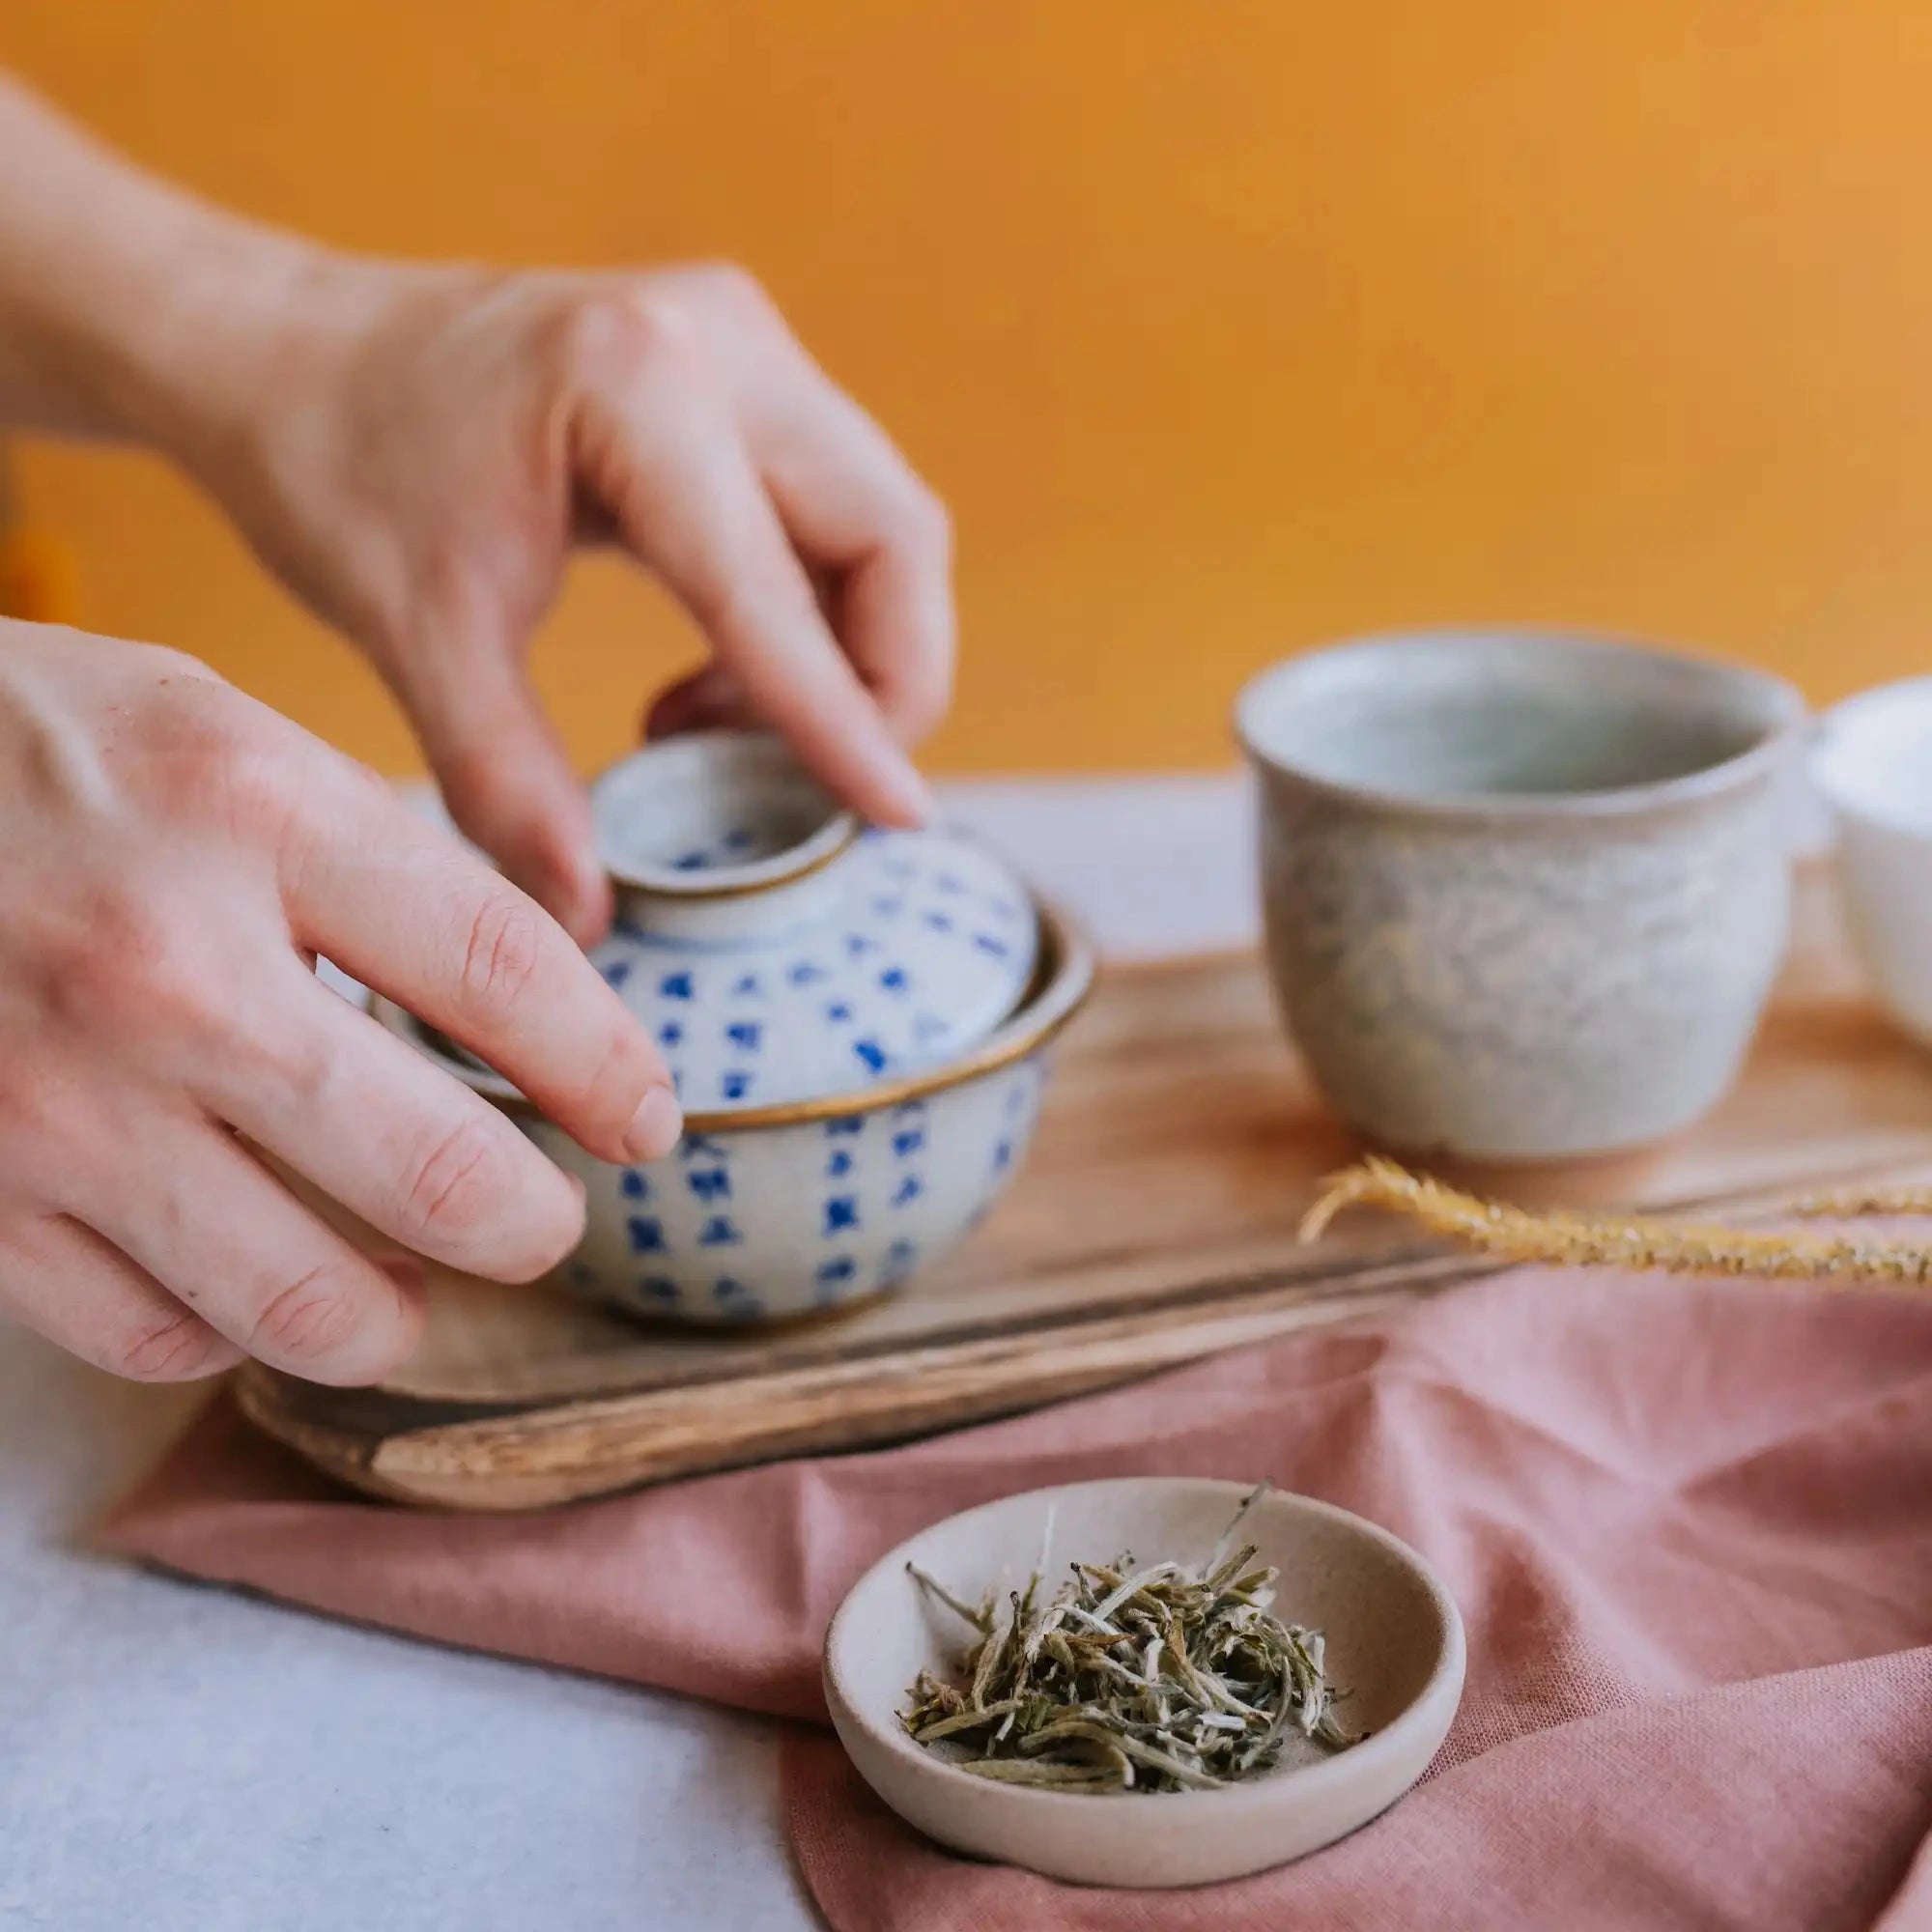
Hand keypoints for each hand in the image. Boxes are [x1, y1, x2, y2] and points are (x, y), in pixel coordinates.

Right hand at [0, 620, 677, 1384]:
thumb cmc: (28, 753)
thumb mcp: (216, 735)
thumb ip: (371, 861)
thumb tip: (524, 1010)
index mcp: (250, 811)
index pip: (505, 973)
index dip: (607, 1070)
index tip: (644, 1119)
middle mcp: (163, 970)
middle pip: (437, 1173)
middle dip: (530, 1226)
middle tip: (543, 1222)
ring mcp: (55, 1102)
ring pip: (304, 1301)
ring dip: (395, 1314)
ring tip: (416, 1283)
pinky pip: (155, 1331)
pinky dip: (229, 1327)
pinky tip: (249, 1272)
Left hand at [176, 257, 953, 942]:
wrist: (286, 347)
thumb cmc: (334, 463)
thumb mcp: (414, 632)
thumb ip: (507, 780)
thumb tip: (584, 915)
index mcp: (634, 385)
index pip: (777, 589)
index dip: (846, 719)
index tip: (898, 818)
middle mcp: (721, 342)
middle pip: (893, 534)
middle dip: (882, 681)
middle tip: (803, 785)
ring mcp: (743, 346)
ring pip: (882, 524)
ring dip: (845, 652)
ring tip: (716, 732)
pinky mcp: (744, 373)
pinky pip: (836, 511)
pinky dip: (809, 614)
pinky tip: (713, 678)